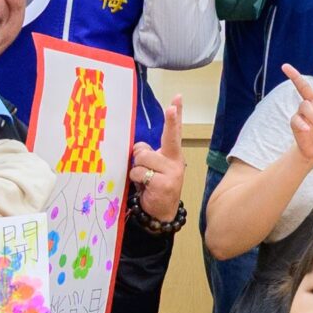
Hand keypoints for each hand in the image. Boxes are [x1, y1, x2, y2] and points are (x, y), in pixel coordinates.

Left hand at [128, 94, 186, 222]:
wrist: (161, 214)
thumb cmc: (154, 188)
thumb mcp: (152, 168)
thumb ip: (147, 154)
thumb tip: (138, 149)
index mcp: (172, 155)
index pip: (174, 131)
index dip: (175, 115)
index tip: (177, 98)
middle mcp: (175, 161)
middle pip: (160, 140)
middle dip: (161, 131)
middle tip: (167, 119)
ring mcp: (172, 172)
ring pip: (142, 157)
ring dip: (137, 169)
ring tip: (144, 180)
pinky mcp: (164, 183)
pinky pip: (139, 172)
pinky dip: (136, 179)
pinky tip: (144, 187)